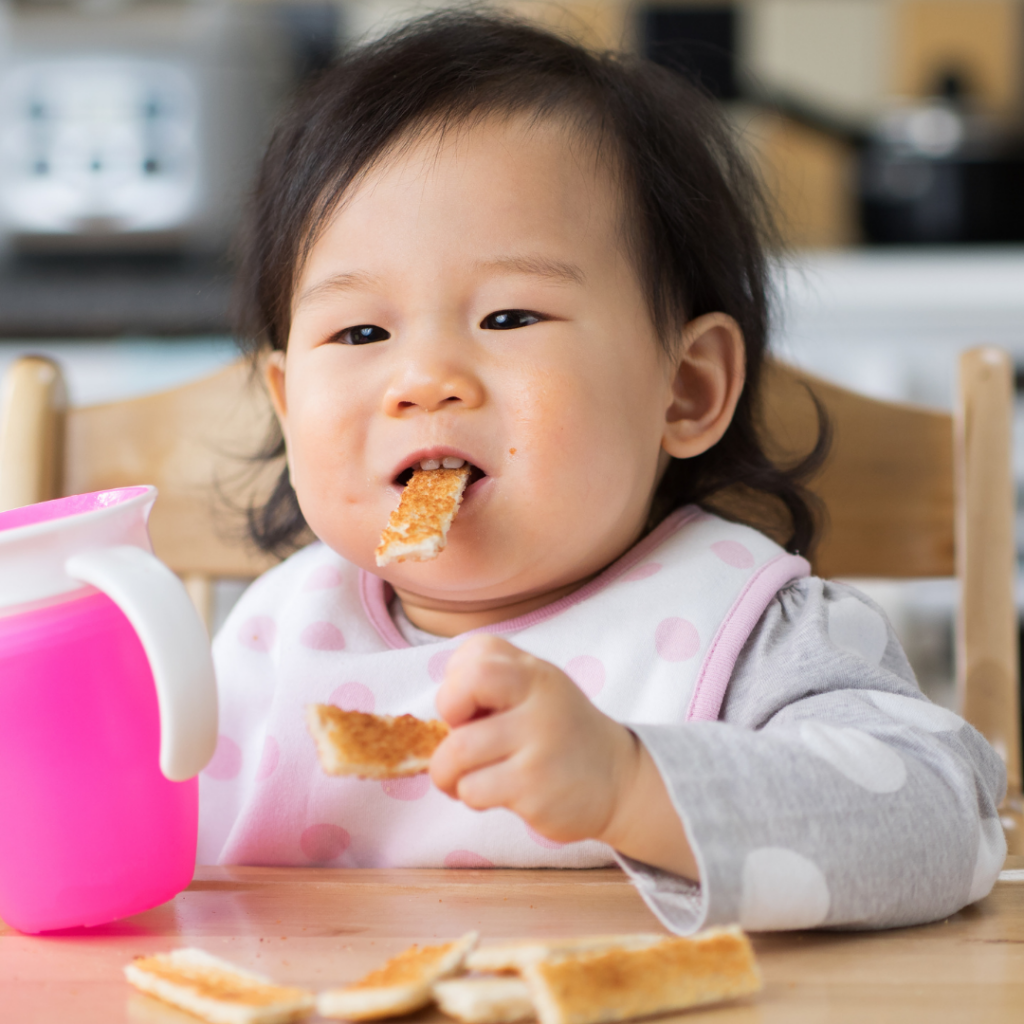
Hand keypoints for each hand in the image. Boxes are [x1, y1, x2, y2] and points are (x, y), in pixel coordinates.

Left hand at [429, 634, 638, 844]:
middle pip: (466, 686)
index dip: (457, 679)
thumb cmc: (561, 734)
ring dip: (448, 772)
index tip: (471, 705)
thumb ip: (495, 685)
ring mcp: (538, 744)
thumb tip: (439, 715)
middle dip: (447, 714)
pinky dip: (470, 795)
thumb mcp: (538, 692)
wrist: (618, 781)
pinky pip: (472, 789)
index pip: (477, 651)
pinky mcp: (534, 788)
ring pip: (457, 752)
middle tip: (461, 735)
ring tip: (467, 777)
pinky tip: (495, 793)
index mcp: (536, 672)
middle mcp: (540, 700)